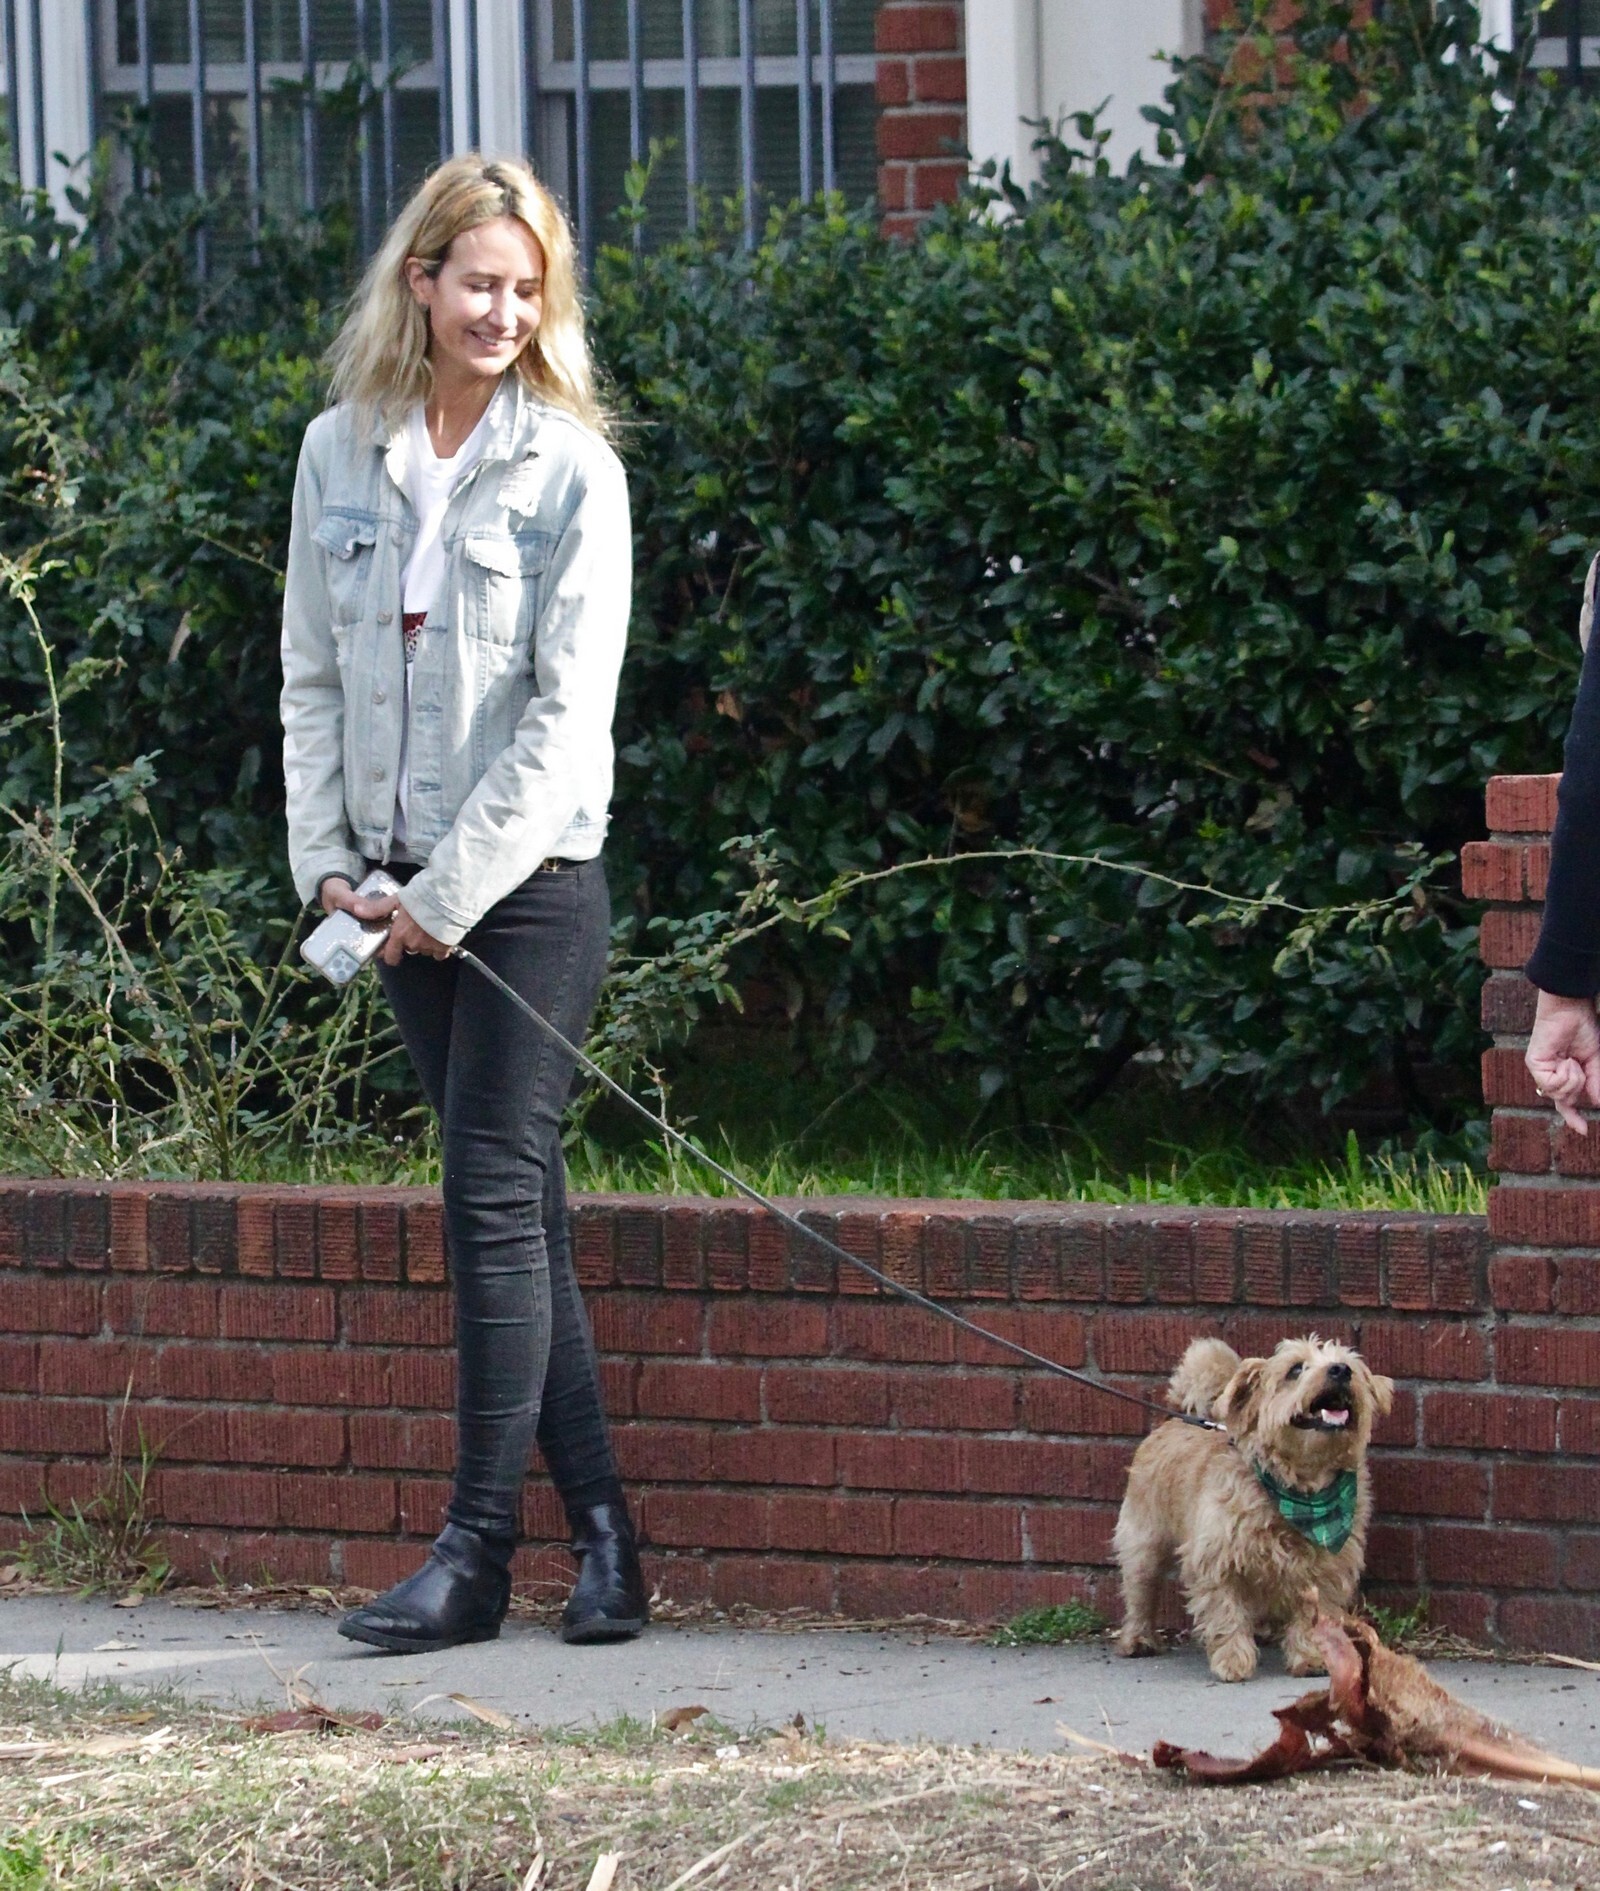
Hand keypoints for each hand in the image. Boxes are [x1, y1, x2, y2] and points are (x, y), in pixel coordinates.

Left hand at [320, 877, 449, 964]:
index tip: (393, 948)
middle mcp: (413, 944)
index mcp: (400, 935)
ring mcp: (430, 947)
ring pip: (423, 950)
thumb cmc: (420, 897)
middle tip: (412, 928)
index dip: (391, 955)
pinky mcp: (445, 946)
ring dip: (423, 943)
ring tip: (427, 928)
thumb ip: (377, 908)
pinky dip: (438, 947)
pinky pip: (439, 953)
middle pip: (408, 949)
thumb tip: (356, 910)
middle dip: (409, 942)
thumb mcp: (396, 899)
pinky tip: (439, 935)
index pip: (391, 957)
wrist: (447, 897)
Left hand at [1526, 990, 1599, 1134]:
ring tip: (1574, 1061)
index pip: (1566, 1101)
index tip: (1583, 1131)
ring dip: (1574, 1081)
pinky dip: (1565, 1076)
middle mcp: (1550, 1074)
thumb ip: (1595, 1084)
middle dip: (1577, 1089)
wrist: (1572, 1010)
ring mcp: (1541, 1070)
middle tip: (1579, 1067)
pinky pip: (1551, 1086)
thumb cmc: (1583, 1029)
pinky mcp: (1534, 1065)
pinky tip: (1567, 1061)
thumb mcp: (1595, 1061)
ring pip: (1558, 1095)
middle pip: (1563, 1100)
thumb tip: (1597, 1105)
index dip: (1573, 1117)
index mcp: (1565, 1073)